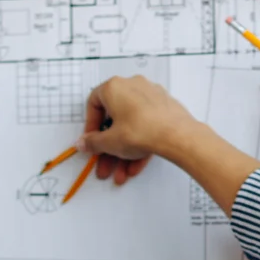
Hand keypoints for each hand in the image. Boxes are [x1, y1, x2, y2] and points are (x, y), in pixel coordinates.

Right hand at [81, 75, 198, 186]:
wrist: (177, 135)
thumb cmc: (141, 131)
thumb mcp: (110, 142)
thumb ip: (92, 143)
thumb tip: (82, 143)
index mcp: (114, 87)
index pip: (94, 103)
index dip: (90, 125)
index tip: (92, 141)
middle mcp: (132, 86)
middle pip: (114, 119)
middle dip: (109, 147)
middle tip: (105, 165)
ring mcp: (150, 96)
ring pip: (131, 125)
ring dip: (123, 151)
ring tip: (121, 173)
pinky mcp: (164, 107)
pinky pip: (146, 125)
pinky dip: (139, 143)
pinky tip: (136, 166)